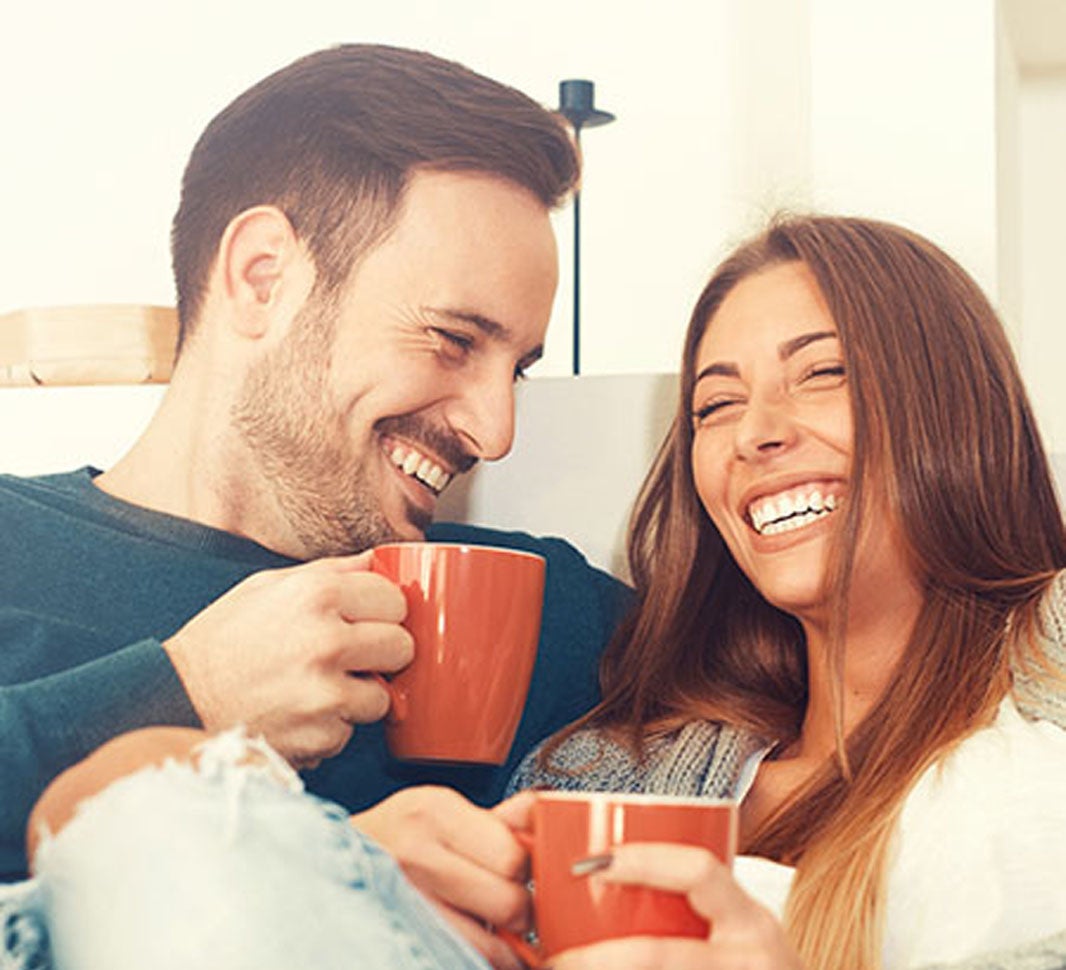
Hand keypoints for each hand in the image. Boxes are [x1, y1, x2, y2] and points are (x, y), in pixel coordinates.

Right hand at [164, 552, 412, 766]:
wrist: (173, 700)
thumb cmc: (220, 642)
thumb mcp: (266, 587)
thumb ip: (329, 572)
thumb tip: (376, 560)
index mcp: (316, 595)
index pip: (395, 599)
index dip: (382, 612)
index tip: (368, 621)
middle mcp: (326, 641)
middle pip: (402, 646)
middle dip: (382, 654)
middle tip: (352, 657)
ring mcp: (325, 693)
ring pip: (383, 697)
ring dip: (358, 697)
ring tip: (318, 688)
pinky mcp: (319, 736)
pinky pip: (349, 732)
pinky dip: (330, 728)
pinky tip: (299, 714)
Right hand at [353, 787, 534, 969]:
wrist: (323, 868)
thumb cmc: (390, 840)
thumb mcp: (438, 813)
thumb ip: (496, 819)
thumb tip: (545, 811)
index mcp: (433, 811)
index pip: (515, 856)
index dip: (525, 871)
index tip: (519, 876)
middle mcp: (414, 854)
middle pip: (509, 903)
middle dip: (517, 912)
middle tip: (505, 908)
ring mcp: (402, 902)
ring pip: (490, 947)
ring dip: (499, 947)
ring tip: (483, 930)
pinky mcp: (397, 942)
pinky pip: (461, 962)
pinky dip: (474, 960)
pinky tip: (464, 943)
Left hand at [553, 843, 801, 969]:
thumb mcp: (740, 935)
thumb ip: (694, 909)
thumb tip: (600, 875)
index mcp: (752, 922)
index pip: (699, 871)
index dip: (643, 861)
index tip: (590, 863)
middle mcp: (753, 960)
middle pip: (664, 957)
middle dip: (601, 961)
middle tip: (556, 961)